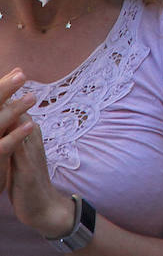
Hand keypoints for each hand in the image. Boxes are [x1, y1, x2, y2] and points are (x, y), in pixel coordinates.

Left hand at [0, 77, 70, 237]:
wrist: (43, 206)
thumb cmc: (27, 181)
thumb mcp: (19, 154)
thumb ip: (14, 136)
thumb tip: (10, 119)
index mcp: (28, 132)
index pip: (15, 105)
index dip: (6, 91)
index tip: (2, 76)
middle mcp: (31, 135)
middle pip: (18, 107)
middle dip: (8, 90)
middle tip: (11, 71)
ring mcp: (30, 148)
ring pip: (18, 121)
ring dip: (11, 106)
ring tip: (2, 94)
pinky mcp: (27, 164)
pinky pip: (16, 144)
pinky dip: (10, 132)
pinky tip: (5, 125)